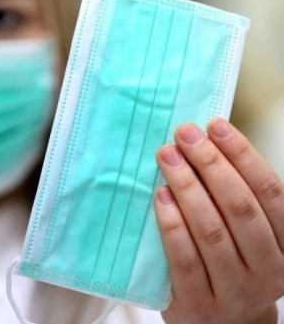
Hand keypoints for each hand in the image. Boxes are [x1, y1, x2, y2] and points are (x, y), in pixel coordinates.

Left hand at [154, 118, 282, 323]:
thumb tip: (205, 138)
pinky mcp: (197, 305)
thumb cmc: (229, 262)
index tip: (215, 125)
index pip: (270, 192)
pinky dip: (172, 224)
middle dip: (210, 164)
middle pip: (240, 208)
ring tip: (167, 157)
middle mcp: (269, 270)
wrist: (218, 323)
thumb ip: (234, 196)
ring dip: (188, 188)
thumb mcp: (247, 234)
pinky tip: (160, 196)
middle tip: (184, 134)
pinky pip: (184, 259)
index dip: (243, 154)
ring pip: (212, 232)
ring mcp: (234, 291)